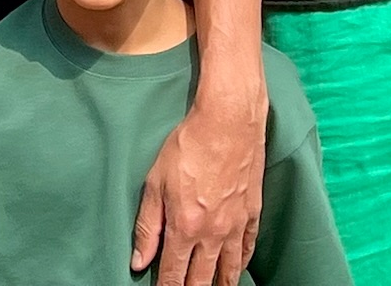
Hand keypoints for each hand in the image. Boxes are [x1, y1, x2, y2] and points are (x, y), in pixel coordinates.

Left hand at [131, 84, 265, 285]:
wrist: (228, 122)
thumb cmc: (188, 145)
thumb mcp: (155, 181)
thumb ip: (147, 225)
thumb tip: (138, 261)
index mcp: (185, 228)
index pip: (173, 274)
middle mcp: (212, 234)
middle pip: (201, 280)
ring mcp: (235, 226)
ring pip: (229, 271)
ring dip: (220, 284)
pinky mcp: (252, 213)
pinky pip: (248, 248)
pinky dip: (241, 263)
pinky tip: (236, 267)